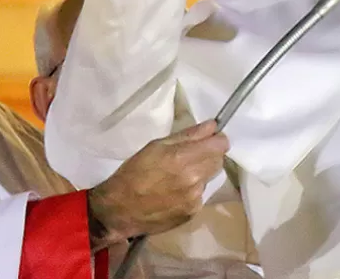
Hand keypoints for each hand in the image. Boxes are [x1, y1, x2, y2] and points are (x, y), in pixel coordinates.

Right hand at [87, 120, 227, 247]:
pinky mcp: (193, 213)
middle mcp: (193, 178)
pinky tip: (175, 193)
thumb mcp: (155, 146)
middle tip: (191, 157)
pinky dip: (193, 191)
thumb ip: (188, 135)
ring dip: (200, 174)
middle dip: (210, 156)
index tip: (210, 140)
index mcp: (182, 158)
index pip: (220, 145)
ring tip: (178, 177)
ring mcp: (195, 198)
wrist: (118, 211)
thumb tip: (213, 125)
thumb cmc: (133, 173)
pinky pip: (201, 195)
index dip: (217, 140)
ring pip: (210, 178)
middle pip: (219, 161)